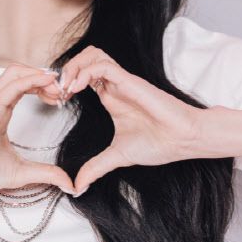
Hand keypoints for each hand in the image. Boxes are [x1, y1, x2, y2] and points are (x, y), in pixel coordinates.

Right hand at [0, 64, 76, 198]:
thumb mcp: (22, 172)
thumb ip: (46, 174)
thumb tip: (69, 184)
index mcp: (1, 110)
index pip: (24, 85)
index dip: (44, 87)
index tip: (60, 100)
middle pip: (21, 71)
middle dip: (45, 77)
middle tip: (62, 93)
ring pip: (16, 71)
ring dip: (40, 75)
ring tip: (57, 90)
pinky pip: (13, 84)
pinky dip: (33, 79)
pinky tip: (48, 84)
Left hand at [53, 46, 202, 194]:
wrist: (183, 140)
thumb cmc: (158, 144)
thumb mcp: (117, 157)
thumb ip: (95, 168)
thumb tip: (77, 187)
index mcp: (110, 97)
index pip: (83, 75)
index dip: (66, 83)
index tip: (57, 101)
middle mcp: (114, 85)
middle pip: (86, 58)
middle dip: (66, 69)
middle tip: (58, 91)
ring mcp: (122, 81)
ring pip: (93, 55)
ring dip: (74, 67)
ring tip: (66, 88)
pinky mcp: (130, 82)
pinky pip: (103, 66)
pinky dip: (85, 72)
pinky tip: (76, 89)